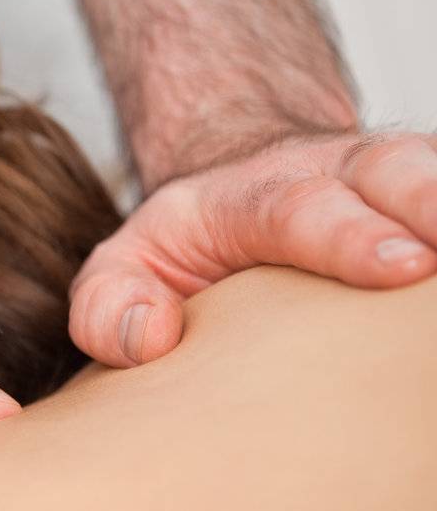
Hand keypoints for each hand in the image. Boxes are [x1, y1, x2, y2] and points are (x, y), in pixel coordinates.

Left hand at [70, 133, 436, 366]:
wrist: (241, 189)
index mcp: (250, 195)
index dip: (351, 235)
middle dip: (433, 204)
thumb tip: (149, 339)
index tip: (400, 264)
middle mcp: (336, 173)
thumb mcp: (122, 269)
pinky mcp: (427, 204)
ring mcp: (397, 181)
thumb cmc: (186, 249)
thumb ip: (108, 307)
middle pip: (399, 171)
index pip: (299, 209)